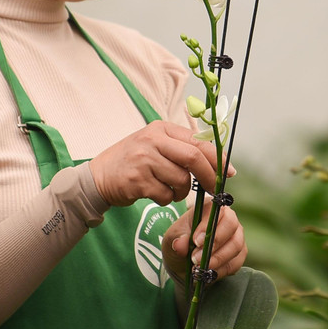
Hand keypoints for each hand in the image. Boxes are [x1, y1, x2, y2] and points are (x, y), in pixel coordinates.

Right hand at [88, 120, 219, 206]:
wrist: (98, 177)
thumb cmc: (133, 161)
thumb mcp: (155, 144)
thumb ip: (181, 148)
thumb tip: (218, 159)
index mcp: (161, 129)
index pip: (198, 141)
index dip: (217, 158)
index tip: (229, 171)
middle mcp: (152, 140)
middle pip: (193, 158)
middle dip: (209, 176)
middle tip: (214, 189)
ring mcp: (144, 160)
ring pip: (181, 180)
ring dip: (182, 192)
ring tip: (171, 191)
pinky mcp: (137, 181)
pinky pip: (165, 195)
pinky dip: (166, 199)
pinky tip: (155, 194)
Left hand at [162, 202, 247, 289]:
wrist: (185, 265)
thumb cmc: (180, 245)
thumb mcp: (171, 241)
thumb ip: (176, 240)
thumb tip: (180, 244)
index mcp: (210, 208)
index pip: (216, 210)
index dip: (208, 226)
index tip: (196, 241)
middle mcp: (227, 219)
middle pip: (231, 226)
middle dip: (214, 244)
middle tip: (196, 258)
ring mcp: (237, 236)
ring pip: (235, 245)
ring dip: (216, 259)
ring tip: (199, 268)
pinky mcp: (240, 254)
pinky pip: (236, 262)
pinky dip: (220, 270)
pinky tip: (207, 273)